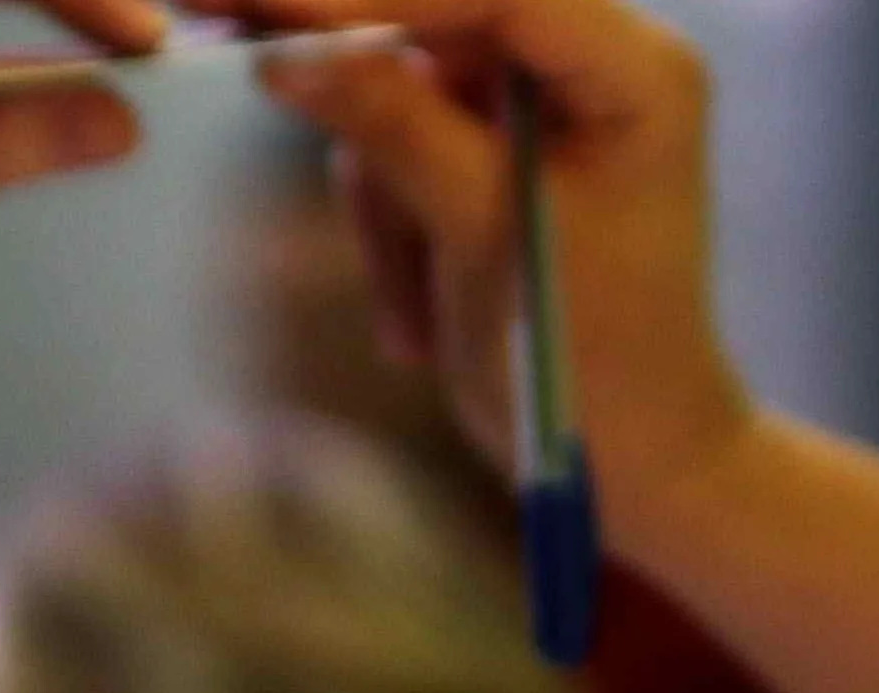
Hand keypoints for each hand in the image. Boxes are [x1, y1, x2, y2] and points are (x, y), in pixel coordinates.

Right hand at [252, 0, 760, 513]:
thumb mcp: (483, 238)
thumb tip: (283, 56)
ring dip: (384, 204)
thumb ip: (395, 129)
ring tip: (417, 321)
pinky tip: (421, 325)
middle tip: (242, 45)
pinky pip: (401, 142)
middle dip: (357, 73)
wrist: (635, 460)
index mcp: (636, 68)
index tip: (272, 1)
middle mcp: (597, 58)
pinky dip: (391, 229)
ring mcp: (542, 101)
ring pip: (404, 87)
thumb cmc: (589, 362)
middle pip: (440, 16)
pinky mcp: (496, 145)